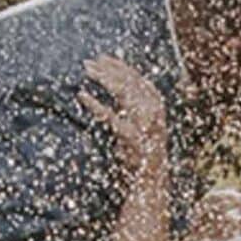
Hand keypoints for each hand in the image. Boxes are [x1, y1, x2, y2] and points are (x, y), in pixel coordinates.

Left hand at [83, 54, 168, 173]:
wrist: (151, 183)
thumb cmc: (140, 154)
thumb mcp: (137, 126)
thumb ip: (130, 107)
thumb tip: (114, 85)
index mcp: (158, 107)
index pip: (138, 79)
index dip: (121, 67)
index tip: (103, 58)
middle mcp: (155, 113)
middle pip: (130, 83)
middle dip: (108, 70)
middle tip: (87, 62)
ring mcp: (145, 125)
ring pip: (124, 93)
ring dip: (104, 79)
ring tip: (86, 71)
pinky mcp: (132, 138)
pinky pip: (111, 117)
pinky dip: (96, 104)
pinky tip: (83, 96)